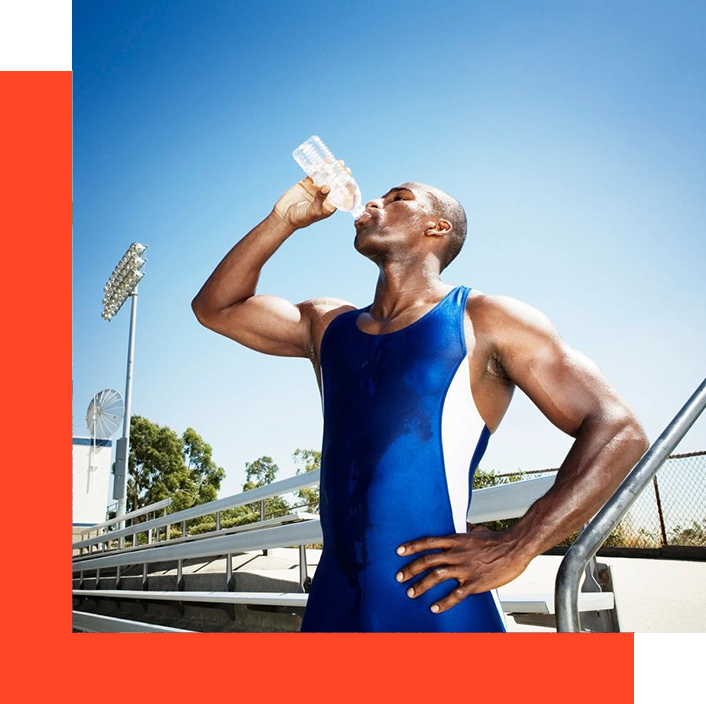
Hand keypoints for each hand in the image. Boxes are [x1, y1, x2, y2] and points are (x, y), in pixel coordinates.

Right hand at [271, 159, 351, 229]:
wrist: (284, 215)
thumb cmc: (301, 218)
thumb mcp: (313, 210)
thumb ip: (320, 198)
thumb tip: (328, 187)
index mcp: (329, 205)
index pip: (341, 194)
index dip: (346, 186)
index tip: (350, 178)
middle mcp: (324, 196)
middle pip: (335, 184)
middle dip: (340, 175)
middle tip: (344, 167)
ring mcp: (315, 189)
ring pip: (326, 177)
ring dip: (331, 170)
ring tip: (337, 162)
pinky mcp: (307, 184)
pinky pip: (314, 174)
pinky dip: (319, 168)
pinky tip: (324, 161)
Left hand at [394, 525, 531, 613]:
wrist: (514, 549)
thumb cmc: (497, 540)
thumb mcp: (477, 531)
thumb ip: (466, 529)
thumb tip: (463, 524)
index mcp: (456, 540)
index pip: (428, 542)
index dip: (412, 546)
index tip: (399, 551)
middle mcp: (456, 554)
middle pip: (427, 560)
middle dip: (411, 569)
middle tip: (399, 577)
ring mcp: (465, 569)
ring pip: (437, 577)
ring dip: (421, 585)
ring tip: (411, 593)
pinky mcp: (474, 583)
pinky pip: (455, 594)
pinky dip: (444, 602)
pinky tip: (434, 607)